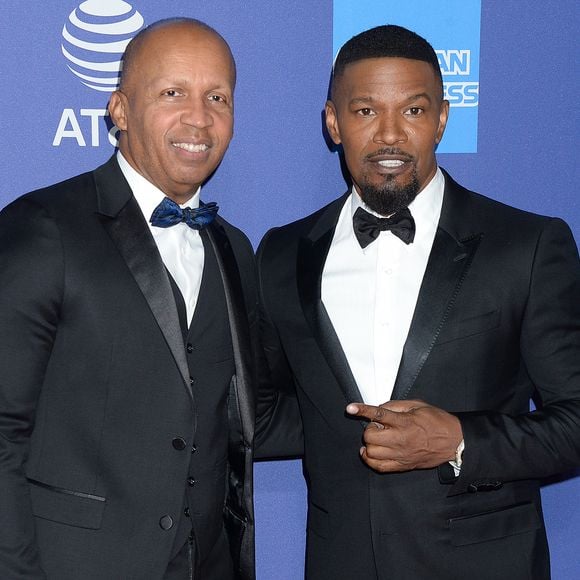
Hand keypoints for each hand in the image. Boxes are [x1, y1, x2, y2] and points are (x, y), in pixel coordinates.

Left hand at [346, 399, 462, 472]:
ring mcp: (400, 454)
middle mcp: (400, 439)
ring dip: (370, 444)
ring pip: (371, 452)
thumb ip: (395, 405)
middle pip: (370, 436)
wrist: (454, 441)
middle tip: (378, 426)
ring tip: (378, 439)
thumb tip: (379, 407)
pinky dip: (370, 459)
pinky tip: (370, 452)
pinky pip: (379, 467)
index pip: (378, 415)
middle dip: (369, 429)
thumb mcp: (417, 405)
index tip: (351, 408)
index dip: (362, 410)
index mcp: (404, 422)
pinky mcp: (402, 465)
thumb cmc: (437, 422)